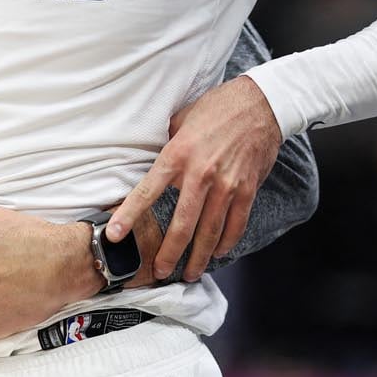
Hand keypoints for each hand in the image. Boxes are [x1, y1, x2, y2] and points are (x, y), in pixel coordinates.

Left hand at [106, 76, 281, 282]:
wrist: (261, 104)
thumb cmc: (217, 108)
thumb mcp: (182, 120)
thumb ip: (168, 145)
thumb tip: (153, 161)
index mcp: (178, 155)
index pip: (148, 191)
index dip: (129, 215)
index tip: (115, 235)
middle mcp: (201, 174)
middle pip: (181, 224)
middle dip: (169, 253)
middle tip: (160, 271)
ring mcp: (226, 185)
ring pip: (210, 231)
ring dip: (199, 257)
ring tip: (190, 273)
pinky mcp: (247, 189)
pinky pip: (235, 224)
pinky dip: (226, 242)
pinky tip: (219, 253)